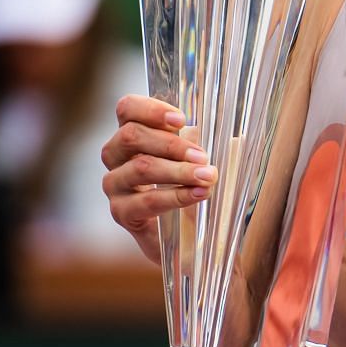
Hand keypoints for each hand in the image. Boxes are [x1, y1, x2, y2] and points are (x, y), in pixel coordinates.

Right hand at [100, 94, 214, 264]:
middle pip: (131, 136)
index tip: (182, 119)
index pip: (126, 109)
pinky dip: (176, 196)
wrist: (186, 237)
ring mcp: (114, 185)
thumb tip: (231, 137)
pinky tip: (199, 194)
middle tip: (202, 156)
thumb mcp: (198, 160)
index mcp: (133, 135)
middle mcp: (116, 157)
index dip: (150, 109)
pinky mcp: (121, 212)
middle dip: (172, 144)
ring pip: (140, 168)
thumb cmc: (191, 187)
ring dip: (179, 170)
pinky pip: (146, 202)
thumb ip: (202, 144)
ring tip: (208, 176)